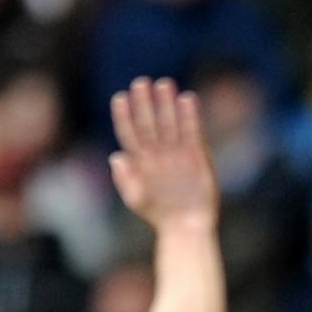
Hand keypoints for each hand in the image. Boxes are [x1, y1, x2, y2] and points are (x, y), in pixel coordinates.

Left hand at [109, 77, 218, 232]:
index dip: (124, 115)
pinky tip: (187, 99)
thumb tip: (115, 156)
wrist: (185, 227)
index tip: (120, 98)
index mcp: (138, 159)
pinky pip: (192, 130)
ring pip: (169, 121)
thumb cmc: (158, 215)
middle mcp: (156, 151)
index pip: (128, 131)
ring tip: (165, 84)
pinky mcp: (195, 153)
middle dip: (144, 102)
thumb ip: (124, 180)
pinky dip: (190, 116)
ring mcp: (175, 150)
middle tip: (141, 83)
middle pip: (148, 121)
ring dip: (166, 103)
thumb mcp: (136, 200)